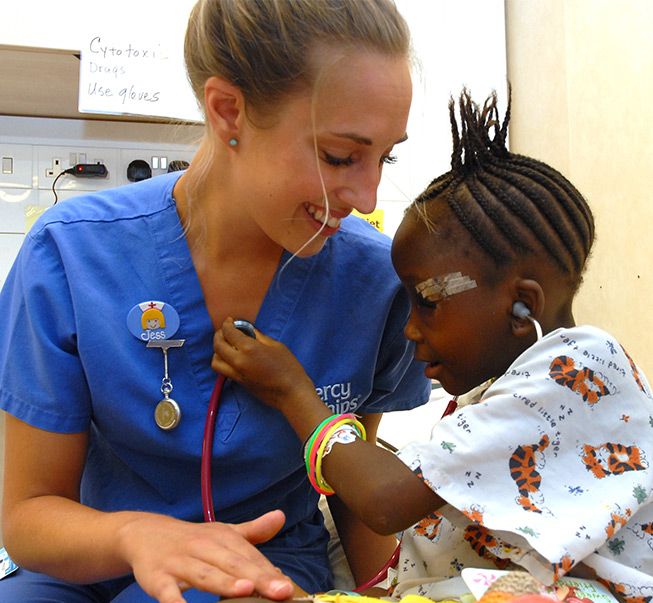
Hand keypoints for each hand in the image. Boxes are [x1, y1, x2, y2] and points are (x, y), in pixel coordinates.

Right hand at [118, 509, 293, 602]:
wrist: (146, 533)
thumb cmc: (194, 540)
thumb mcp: (223, 533)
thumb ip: (253, 532)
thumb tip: (280, 517)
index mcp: (223, 539)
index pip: (250, 557)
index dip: (269, 573)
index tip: (288, 588)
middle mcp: (204, 548)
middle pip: (233, 564)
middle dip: (258, 578)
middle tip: (281, 592)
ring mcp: (180, 563)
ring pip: (204, 574)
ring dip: (224, 583)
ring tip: (246, 590)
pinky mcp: (158, 578)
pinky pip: (167, 592)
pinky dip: (176, 602)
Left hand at [212, 318, 317, 415]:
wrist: (291, 393)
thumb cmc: (289, 368)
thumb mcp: (277, 346)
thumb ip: (260, 337)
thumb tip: (250, 331)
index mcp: (249, 349)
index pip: (229, 333)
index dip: (227, 324)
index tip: (229, 321)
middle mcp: (238, 361)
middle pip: (218, 346)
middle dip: (218, 335)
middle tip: (225, 330)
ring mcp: (237, 374)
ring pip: (215, 361)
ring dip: (217, 351)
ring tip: (225, 345)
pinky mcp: (239, 383)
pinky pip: (223, 371)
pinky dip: (223, 362)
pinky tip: (232, 357)